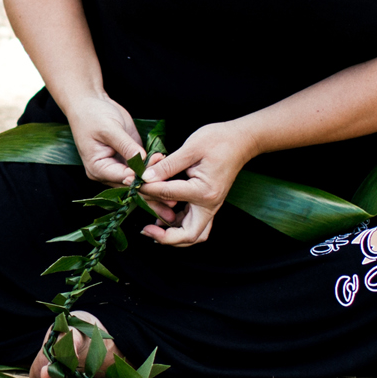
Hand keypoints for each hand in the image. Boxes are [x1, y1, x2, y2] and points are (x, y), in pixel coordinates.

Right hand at [64, 94, 169, 219]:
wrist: (88, 103)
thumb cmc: (93, 115)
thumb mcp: (110, 130)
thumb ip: (126, 147)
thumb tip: (142, 160)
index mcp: (98, 168)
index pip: (123, 179)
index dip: (142, 181)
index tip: (160, 181)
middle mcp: (107, 173)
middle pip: (131, 188)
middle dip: (152, 196)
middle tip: (171, 205)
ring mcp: (118, 167)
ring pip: (138, 183)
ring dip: (155, 192)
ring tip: (173, 204)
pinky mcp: (127, 159)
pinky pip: (142, 171)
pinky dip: (154, 177)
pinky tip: (170, 183)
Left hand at [138, 120, 258, 247]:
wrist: (241, 140)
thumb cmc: (219, 140)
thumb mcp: (191, 147)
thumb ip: (168, 165)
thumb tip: (145, 177)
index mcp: (203, 191)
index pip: (168, 195)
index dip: (148, 189)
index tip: (134, 183)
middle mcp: (209, 204)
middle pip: (189, 236)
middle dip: (166, 237)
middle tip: (146, 230)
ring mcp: (211, 206)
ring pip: (193, 234)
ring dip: (173, 236)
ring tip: (152, 227)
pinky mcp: (208, 203)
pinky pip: (194, 224)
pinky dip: (179, 226)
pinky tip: (164, 218)